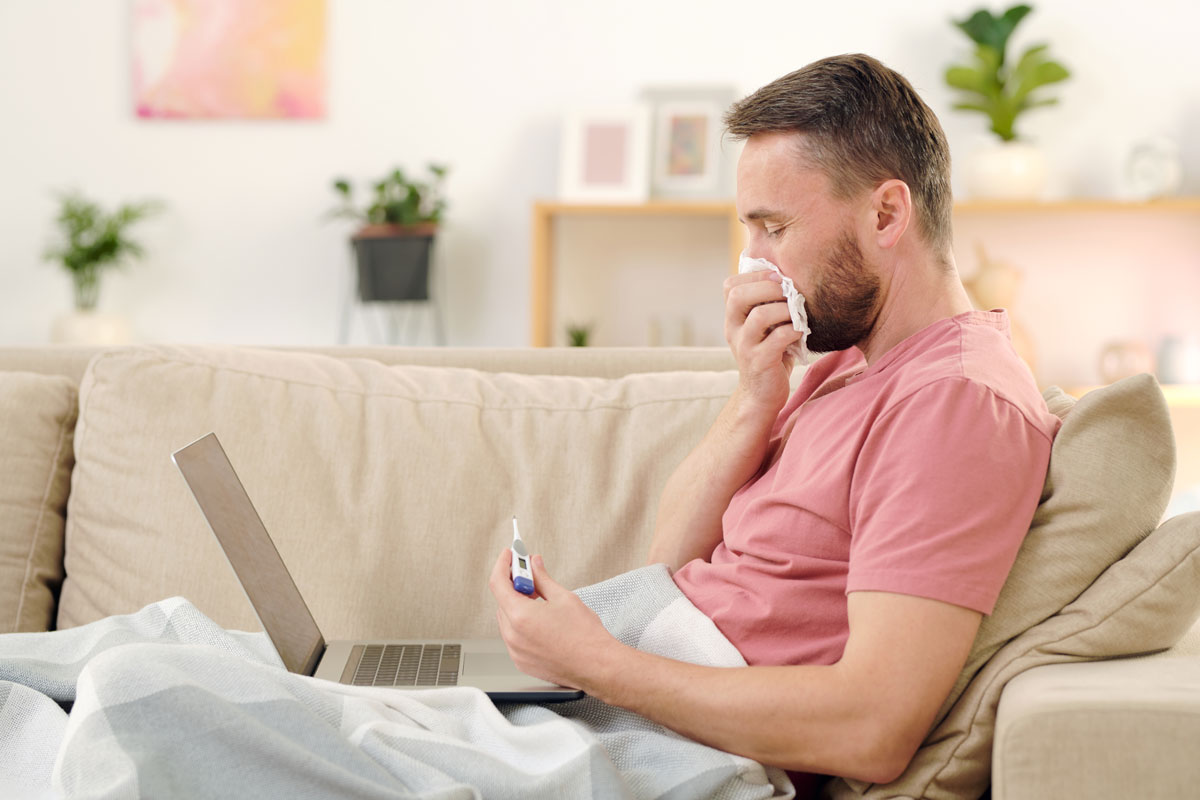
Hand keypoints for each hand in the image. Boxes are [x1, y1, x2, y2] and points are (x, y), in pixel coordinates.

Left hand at [488, 549, 621, 691]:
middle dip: (514, 585)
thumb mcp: (563, 597)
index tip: (508, 555)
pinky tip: (539, 619)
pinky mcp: (522, 662)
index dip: (502, 565)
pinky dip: (520, 624)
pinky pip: (513, 637)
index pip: (498, 583)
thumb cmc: (585, 636)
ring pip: (507, 619)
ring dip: (517, 605)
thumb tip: (534, 565)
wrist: (597, 666)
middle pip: (502, 601)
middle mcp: (513, 636)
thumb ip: (543, 578)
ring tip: (539, 599)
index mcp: (520, 616)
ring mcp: (516, 651)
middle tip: (530, 575)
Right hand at [723, 271, 804, 413]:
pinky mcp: (759, 362)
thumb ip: (768, 305)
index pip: (730, 285)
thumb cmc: (770, 355)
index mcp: (733, 318)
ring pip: (760, 315)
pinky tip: (800, 333)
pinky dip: (794, 330)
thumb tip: (792, 275)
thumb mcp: (764, 327)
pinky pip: (778, 338)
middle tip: (790, 292)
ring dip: (785, 309)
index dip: (756, 275)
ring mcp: (744, 346)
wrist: (761, 395)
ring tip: (797, 314)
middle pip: (738, 295)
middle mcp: (733, 329)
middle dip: (769, 287)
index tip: (779, 278)